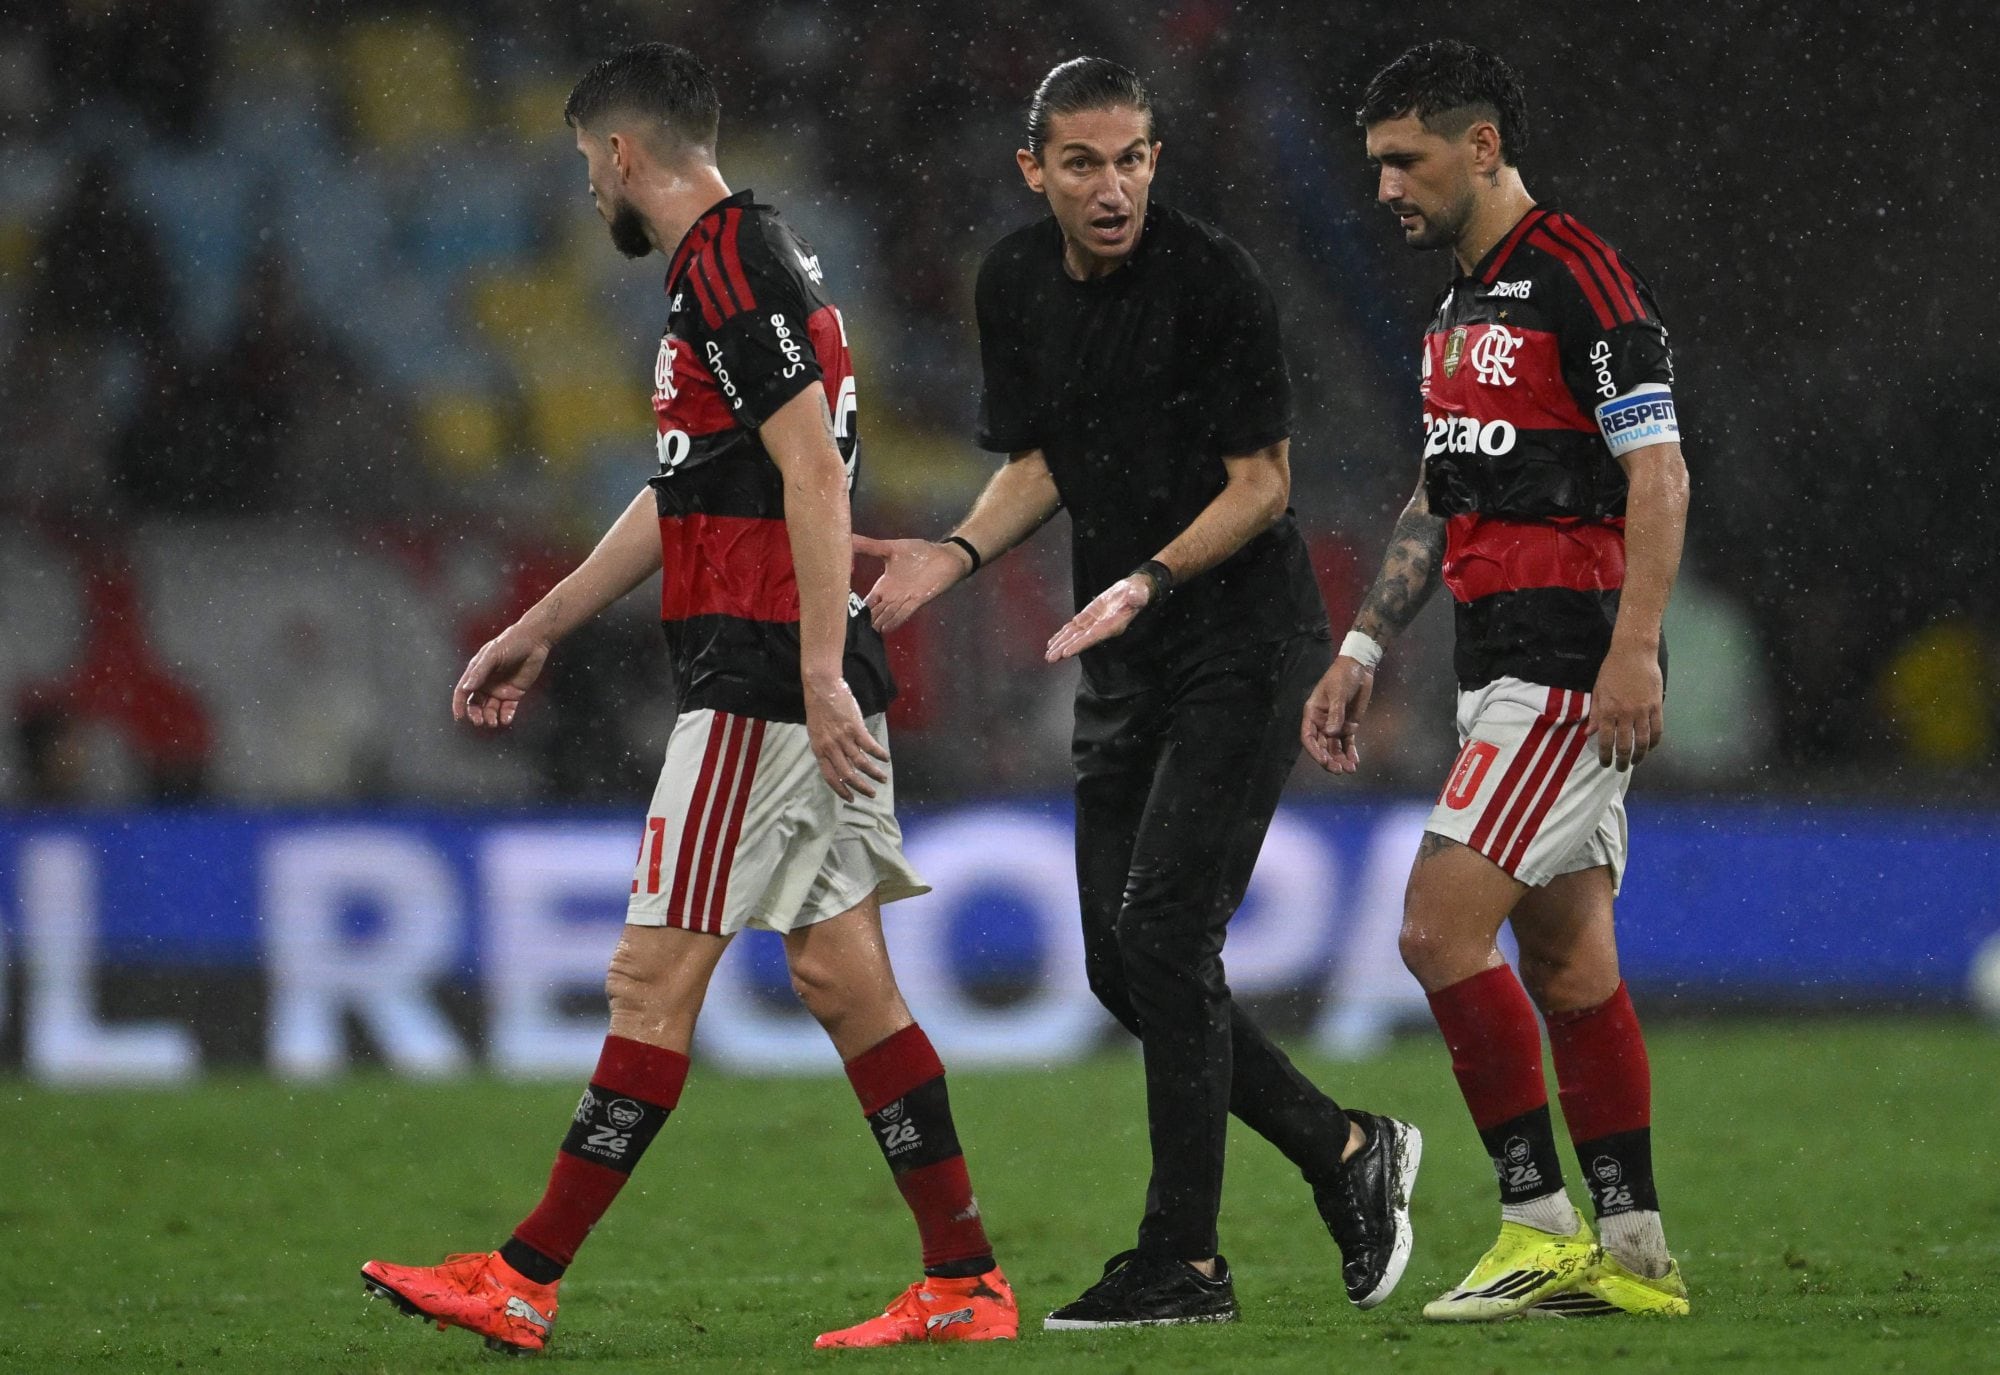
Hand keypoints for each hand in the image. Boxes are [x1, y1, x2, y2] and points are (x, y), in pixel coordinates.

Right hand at [453, 623, 550, 727]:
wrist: (534, 641)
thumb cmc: (510, 643)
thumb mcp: (492, 655)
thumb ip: (479, 672)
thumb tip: (466, 688)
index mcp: (477, 673)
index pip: (463, 692)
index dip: (459, 705)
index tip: (459, 717)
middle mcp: (486, 683)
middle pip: (476, 704)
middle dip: (475, 714)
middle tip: (479, 721)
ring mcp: (500, 689)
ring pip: (490, 709)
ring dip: (490, 717)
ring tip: (493, 722)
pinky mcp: (515, 693)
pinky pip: (508, 709)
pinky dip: (505, 716)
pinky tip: (505, 719)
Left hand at [804, 673, 889, 799]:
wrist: (822, 688)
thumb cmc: (819, 709)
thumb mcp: (817, 733)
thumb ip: (826, 748)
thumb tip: (837, 762)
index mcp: (819, 750)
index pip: (830, 777)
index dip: (841, 790)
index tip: (851, 799)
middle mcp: (830, 747)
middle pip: (847, 774)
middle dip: (861, 787)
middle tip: (872, 794)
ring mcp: (843, 737)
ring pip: (861, 762)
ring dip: (873, 773)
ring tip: (882, 778)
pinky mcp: (855, 727)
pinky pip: (869, 746)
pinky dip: (879, 754)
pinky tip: (885, 758)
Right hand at [855, 535, 968, 632]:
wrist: (945, 556)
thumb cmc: (919, 553)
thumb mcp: (889, 548)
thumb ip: (868, 546)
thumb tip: (846, 536)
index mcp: (883, 586)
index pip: (866, 602)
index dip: (853, 608)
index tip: (839, 616)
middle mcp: (891, 597)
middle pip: (874, 613)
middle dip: (863, 621)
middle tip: (846, 632)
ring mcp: (903, 600)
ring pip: (886, 616)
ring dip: (876, 624)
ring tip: (861, 635)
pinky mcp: (917, 600)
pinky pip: (903, 613)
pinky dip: (894, 621)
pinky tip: (884, 629)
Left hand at [1045, 574, 1151, 661]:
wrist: (1134, 591)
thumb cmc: (1138, 593)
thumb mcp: (1139, 593)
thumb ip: (1137, 597)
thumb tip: (1135, 597)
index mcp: (1113, 625)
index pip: (1094, 637)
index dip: (1080, 644)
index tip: (1067, 652)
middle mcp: (1102, 628)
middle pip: (1081, 640)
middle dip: (1065, 648)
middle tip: (1051, 658)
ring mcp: (1094, 624)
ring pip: (1074, 635)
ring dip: (1061, 644)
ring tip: (1049, 655)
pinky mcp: (1088, 617)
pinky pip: (1073, 628)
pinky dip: (1063, 634)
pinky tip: (1053, 642)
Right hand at [1302, 656, 1373, 773]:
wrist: (1359, 668)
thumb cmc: (1342, 676)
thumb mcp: (1338, 693)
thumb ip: (1335, 714)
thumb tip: (1331, 733)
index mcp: (1313, 713)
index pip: (1308, 736)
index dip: (1314, 750)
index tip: (1324, 760)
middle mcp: (1322, 722)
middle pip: (1322, 745)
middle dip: (1329, 759)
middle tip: (1338, 770)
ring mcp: (1335, 725)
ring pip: (1335, 747)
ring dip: (1340, 759)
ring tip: (1349, 770)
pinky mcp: (1348, 725)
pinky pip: (1348, 742)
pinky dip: (1350, 752)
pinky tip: (1354, 762)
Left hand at [1588, 643, 1663, 769]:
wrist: (1634, 653)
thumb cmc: (1612, 670)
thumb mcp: (1597, 691)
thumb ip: (1595, 714)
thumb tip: (1589, 734)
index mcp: (1607, 711)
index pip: (1606, 741)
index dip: (1605, 756)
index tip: (1605, 764)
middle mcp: (1625, 714)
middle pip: (1625, 745)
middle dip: (1623, 761)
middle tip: (1621, 768)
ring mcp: (1643, 711)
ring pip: (1643, 741)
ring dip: (1640, 756)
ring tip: (1636, 762)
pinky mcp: (1657, 706)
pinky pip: (1657, 730)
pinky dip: (1654, 742)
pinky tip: (1649, 748)